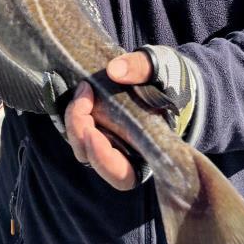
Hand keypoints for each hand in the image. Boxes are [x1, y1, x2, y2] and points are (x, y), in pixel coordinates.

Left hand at [64, 51, 152, 190]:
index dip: (104, 160)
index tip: (92, 133)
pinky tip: (82, 90)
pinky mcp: (96, 128)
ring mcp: (108, 141)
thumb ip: (142, 67)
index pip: (123, 176)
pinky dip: (75, 113)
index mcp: (148, 153)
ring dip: (75, 120)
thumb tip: (115, 70)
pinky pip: (78, 130)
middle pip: (91, 159)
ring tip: (84, 89)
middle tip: (83, 100)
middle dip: (80, 132)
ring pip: (81, 145)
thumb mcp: (163, 67)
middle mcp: (125, 154)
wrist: (164, 74)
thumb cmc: (168, 79)